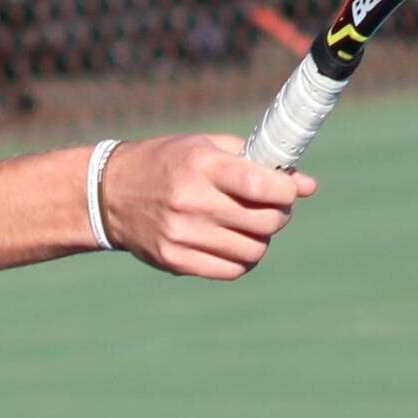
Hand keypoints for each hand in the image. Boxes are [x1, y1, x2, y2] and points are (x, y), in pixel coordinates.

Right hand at [98, 134, 317, 279]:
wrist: (109, 194)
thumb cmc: (167, 163)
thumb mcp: (204, 147)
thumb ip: (255, 161)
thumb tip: (308, 186)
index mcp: (200, 165)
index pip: (262, 186)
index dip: (287, 191)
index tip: (287, 189)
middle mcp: (190, 200)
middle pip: (265, 222)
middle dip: (278, 214)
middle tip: (270, 206)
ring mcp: (182, 234)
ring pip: (253, 251)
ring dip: (260, 239)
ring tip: (246, 225)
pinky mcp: (176, 260)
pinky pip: (232, 270)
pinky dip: (241, 259)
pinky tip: (231, 242)